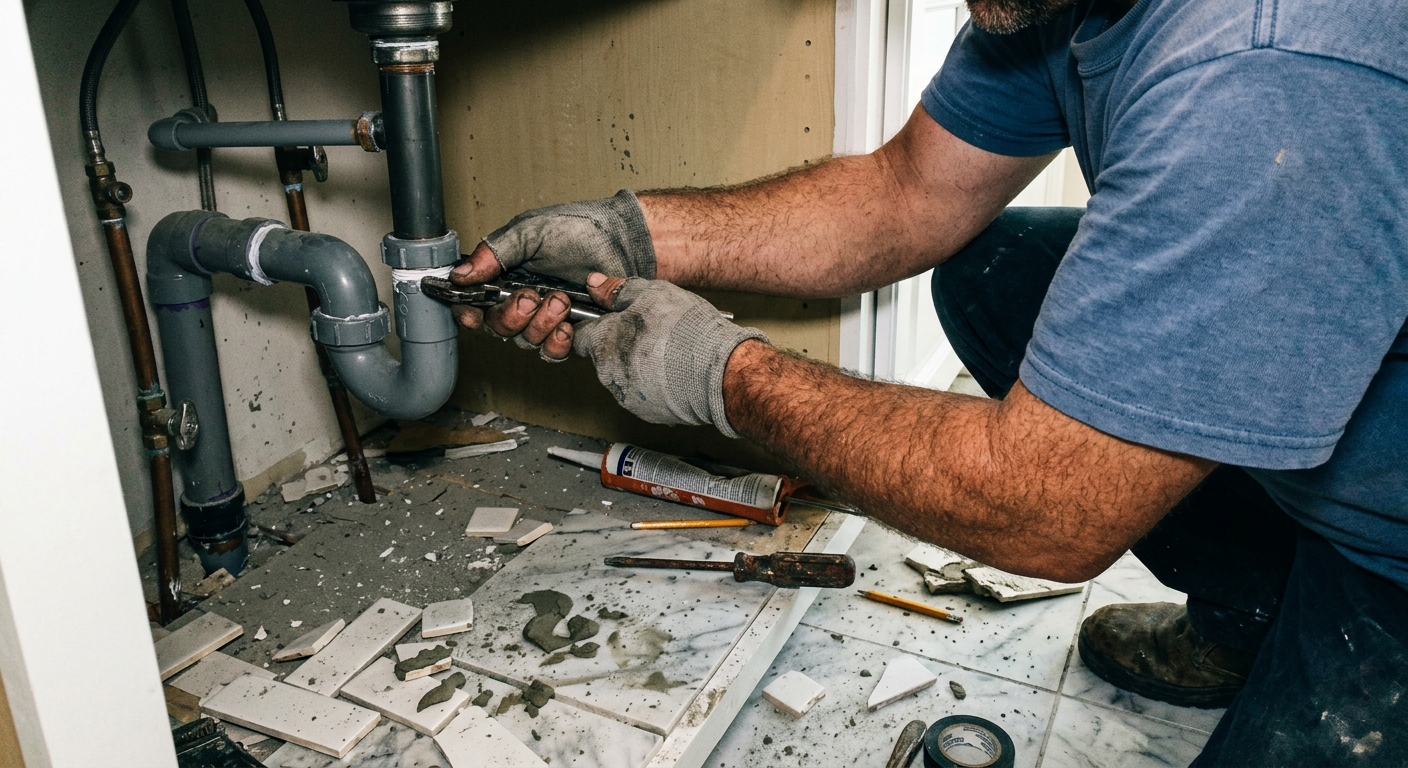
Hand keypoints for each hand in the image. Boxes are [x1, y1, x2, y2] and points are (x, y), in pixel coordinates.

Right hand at [448, 190, 655, 334]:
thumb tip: (459, 275)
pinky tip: (568, 326)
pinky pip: (552, 351)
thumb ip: (493, 254)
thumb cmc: (580, 229)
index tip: (472, 315)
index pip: (476, 301)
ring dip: (540, 324)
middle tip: (530, 297)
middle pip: (496, 327)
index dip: (468, 313)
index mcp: (506, 275)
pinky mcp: (571, 331)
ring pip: (524, 341)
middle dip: (510, 316)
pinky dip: (557, 342)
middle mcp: (523, 299)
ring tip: (561, 300)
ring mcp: (547, 317)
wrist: (623, 241)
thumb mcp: (529, 233)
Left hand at [573, 273, 768, 436]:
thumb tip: (595, 285)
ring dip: (640, 363)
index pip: (578, 337)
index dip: (594, 324)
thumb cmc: (685, 331)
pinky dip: (657, 383)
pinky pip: (647, 393)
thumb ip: (617, 290)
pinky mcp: (651, 413)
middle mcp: (609, 376)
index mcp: (602, 346)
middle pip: (605, 356)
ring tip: (669, 349)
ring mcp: (629, 398)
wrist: (718, 372)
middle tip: (650, 329)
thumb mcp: (650, 293)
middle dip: (621, 343)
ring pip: (626, 376)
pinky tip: (677, 368)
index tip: (610, 318)